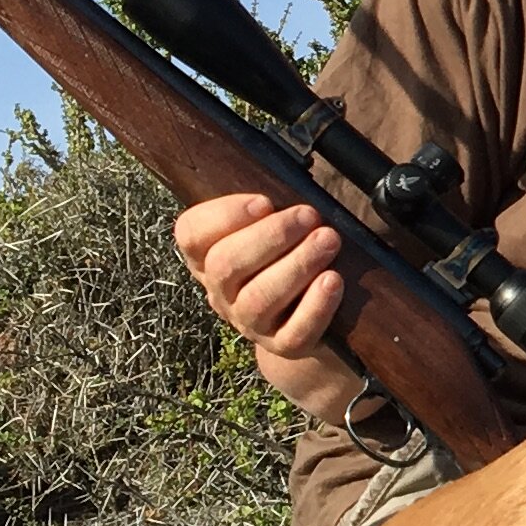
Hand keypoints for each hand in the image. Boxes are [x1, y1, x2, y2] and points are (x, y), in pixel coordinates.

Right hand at [173, 191, 364, 424]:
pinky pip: (294, 333)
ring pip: (259, 299)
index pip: (192, 234)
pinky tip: (334, 281)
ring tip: (328, 240)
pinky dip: (316, 307)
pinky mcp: (283, 346)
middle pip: (227, 264)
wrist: (307, 322)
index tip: (264, 201)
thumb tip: (289, 179)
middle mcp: (222, 291)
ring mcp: (250, 322)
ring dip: (297, 265)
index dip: (224, 216)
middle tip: (308, 216)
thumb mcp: (272, 228)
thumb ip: (269, 208)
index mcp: (209, 256)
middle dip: (271, 236)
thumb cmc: (290, 257)